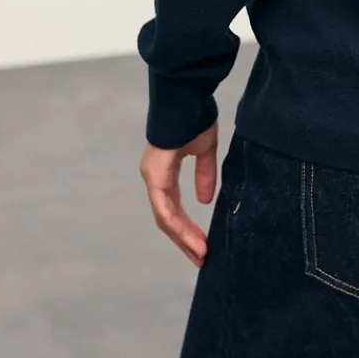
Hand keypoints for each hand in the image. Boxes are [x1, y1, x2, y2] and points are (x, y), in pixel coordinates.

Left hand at [140, 120, 219, 267]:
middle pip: (167, 218)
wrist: (186, 99)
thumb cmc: (195, 118)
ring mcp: (153, 178)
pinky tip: (192, 238)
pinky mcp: (156, 176)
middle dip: (184, 239)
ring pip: (165, 218)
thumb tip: (205, 200)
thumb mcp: (205, 151)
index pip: (173, 208)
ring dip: (183, 238)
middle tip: (200, 257)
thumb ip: (204, 175)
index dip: (186, 227)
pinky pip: (165, 208)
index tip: (201, 244)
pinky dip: (179, 226)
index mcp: (164, 172)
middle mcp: (155, 178)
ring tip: (200, 253)